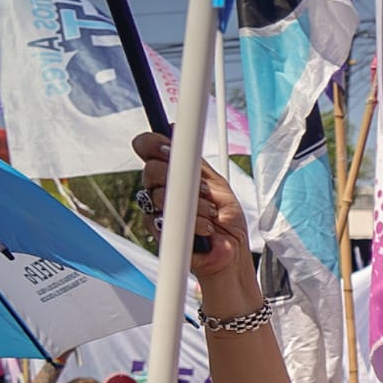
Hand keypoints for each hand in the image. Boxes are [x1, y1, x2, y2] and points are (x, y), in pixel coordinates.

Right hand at [131, 133, 250, 279]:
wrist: (233, 252)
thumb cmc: (227, 221)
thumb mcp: (216, 184)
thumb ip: (194, 162)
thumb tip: (174, 130)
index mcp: (173, 174)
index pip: (148, 149)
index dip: (152, 143)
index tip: (167, 147)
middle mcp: (160, 189)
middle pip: (150, 170)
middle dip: (178, 177)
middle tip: (204, 191)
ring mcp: (156, 209)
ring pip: (157, 194)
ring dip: (194, 204)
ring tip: (211, 214)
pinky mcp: (157, 230)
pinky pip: (163, 218)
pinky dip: (193, 222)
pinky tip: (206, 229)